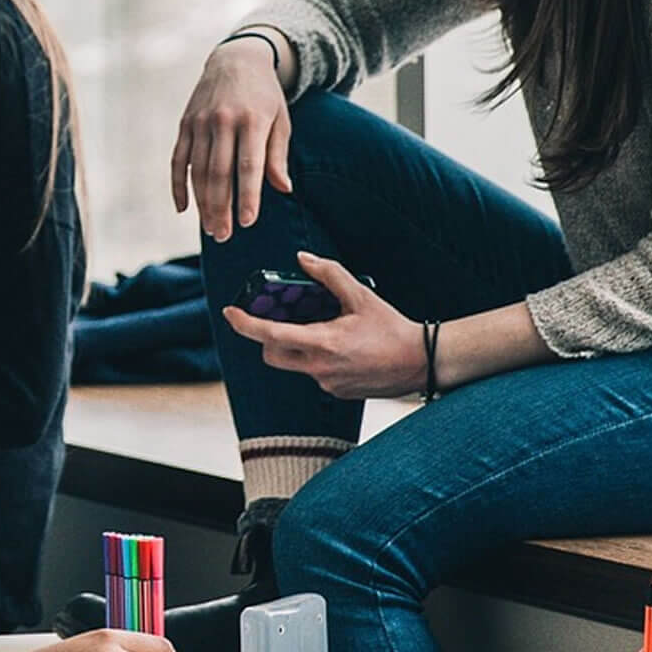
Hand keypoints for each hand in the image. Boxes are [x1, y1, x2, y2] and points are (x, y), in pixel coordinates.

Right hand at [173, 35, 293, 240]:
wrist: (236, 58)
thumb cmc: (265, 96)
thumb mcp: (280, 120)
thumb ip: (277, 154)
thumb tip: (283, 188)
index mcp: (252, 120)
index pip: (249, 165)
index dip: (248, 195)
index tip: (248, 222)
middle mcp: (223, 121)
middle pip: (220, 173)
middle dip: (221, 208)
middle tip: (223, 236)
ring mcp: (200, 122)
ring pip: (198, 170)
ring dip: (202, 203)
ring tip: (210, 228)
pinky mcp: (185, 124)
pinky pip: (179, 160)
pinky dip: (179, 186)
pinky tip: (184, 208)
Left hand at [223, 253, 425, 398]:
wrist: (422, 363)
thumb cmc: (392, 328)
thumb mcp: (362, 295)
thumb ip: (329, 275)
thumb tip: (302, 259)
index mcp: (322, 343)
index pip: (270, 336)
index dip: (245, 324)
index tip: (230, 312)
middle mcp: (319, 368)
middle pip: (272, 354)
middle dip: (268, 338)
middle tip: (280, 319)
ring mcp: (326, 383)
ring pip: (293, 364)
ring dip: (295, 347)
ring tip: (321, 329)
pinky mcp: (336, 392)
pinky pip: (314, 373)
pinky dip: (316, 358)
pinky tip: (341, 347)